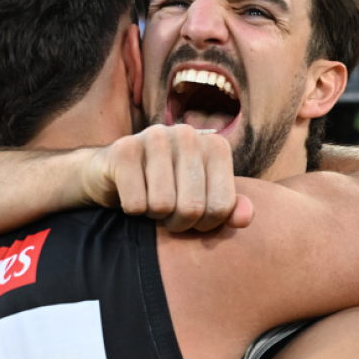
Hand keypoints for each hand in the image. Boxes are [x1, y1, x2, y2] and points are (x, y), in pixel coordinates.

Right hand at [80, 125, 252, 232]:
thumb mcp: (203, 201)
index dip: (205, 224)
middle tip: (166, 213)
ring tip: (149, 199)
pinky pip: (136, 204)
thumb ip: (228, 210)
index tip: (192, 216)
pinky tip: (130, 193)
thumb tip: (246, 218)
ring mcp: (155, 137)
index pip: (222, 207)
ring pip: (163, 206)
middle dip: (177, 223)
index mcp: (215, 146)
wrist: (113, 175)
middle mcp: (189, 134)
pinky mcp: (124, 148)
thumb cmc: (167, 190)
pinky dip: (132, 210)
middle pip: (193, 208)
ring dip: (153, 215)